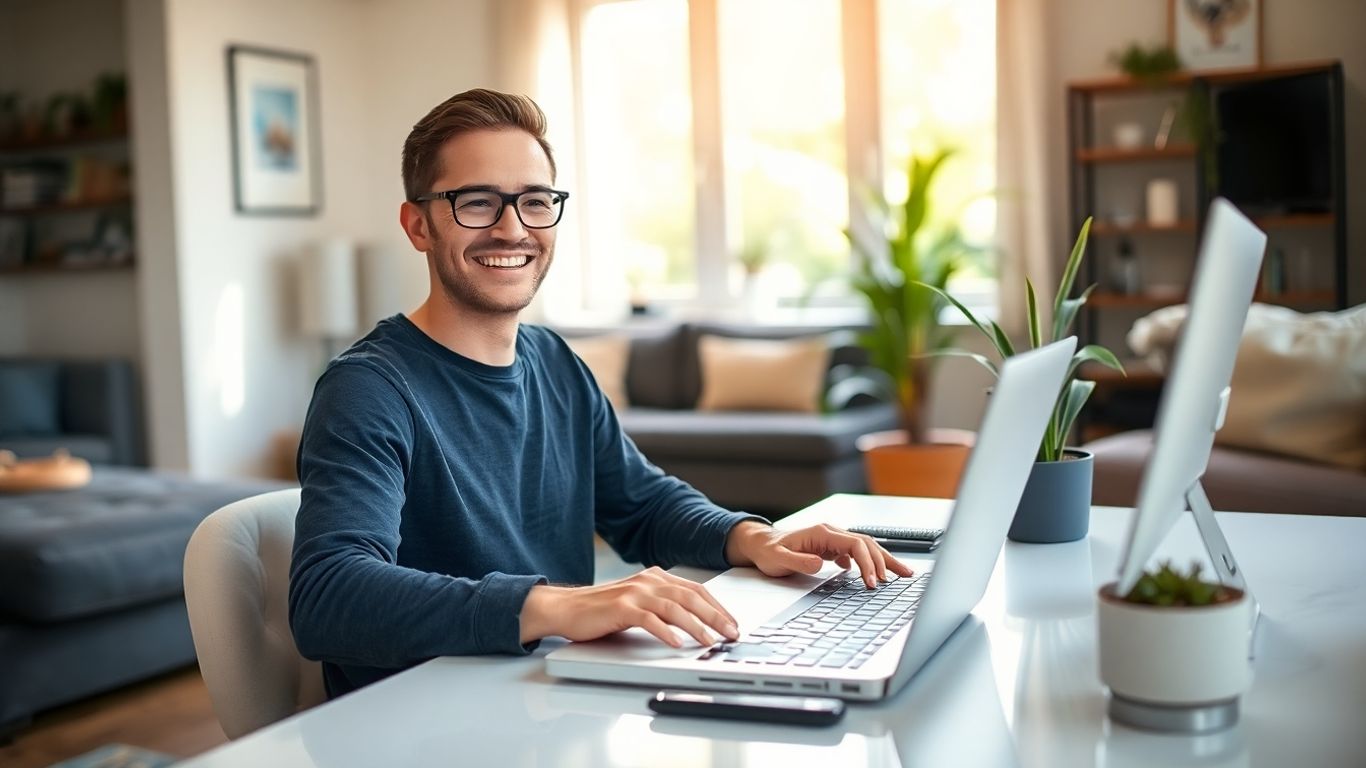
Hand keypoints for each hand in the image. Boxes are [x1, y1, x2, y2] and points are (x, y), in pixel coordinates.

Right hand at [520, 567, 739, 647]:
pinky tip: (677, 643)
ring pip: (674, 607)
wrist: (567, 608)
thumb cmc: (603, 610)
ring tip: (710, 641)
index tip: (732, 623)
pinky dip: (665, 631)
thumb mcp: (639, 603)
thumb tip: (694, 622)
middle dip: (715, 616)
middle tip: (731, 633)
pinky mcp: (620, 608)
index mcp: (655, 577)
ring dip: (696, 625)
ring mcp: (634, 593)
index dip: (717, 606)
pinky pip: (648, 619)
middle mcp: (648, 581)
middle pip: (690, 597)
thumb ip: (663, 607)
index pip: (695, 590)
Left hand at [725, 521, 913, 587]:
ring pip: (866, 547)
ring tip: (903, 572)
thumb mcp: (778, 559)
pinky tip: (877, 574)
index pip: (855, 545)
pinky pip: (858, 553)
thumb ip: (799, 561)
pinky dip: (871, 563)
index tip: (872, 582)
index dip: (867, 563)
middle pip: (866, 544)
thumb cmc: (768, 552)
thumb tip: (821, 563)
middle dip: (884, 561)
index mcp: (822, 533)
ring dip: (884, 559)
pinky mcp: (832, 548)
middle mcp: (831, 533)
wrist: (761, 545)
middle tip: (896, 580)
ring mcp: (833, 540)